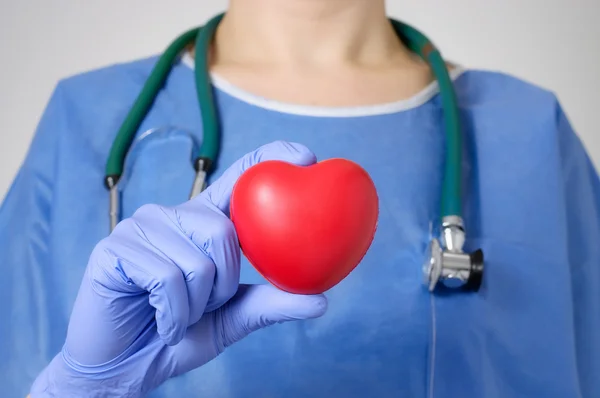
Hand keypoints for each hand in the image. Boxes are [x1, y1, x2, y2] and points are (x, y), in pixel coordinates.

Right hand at [30, 141, 327, 397]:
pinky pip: (165, 278)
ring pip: (197, 261)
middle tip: (203, 306)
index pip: (240, 177)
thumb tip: (321, 301)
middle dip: (223, 286)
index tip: (307, 156)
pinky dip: (173, 314)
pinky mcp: (115, 246)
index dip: (271, 158)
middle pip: (223, 231)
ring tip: (177, 314)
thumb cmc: (179, 334)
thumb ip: (270, 304)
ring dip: (196, 305)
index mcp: (205, 222)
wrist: (126, 367)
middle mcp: (174, 214)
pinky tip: (162, 321)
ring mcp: (142, 226)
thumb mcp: (232, 319)